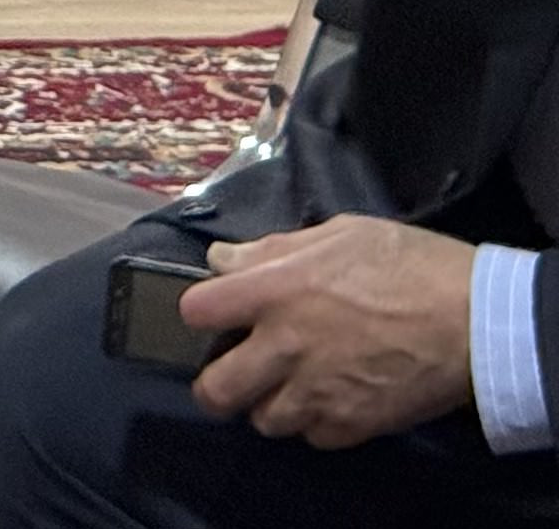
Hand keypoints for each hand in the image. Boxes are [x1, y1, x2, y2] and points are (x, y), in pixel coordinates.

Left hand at [184, 217, 477, 447]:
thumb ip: (274, 249)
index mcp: (274, 291)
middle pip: (215, 388)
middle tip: (237, 371)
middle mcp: (284, 347)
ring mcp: (317, 391)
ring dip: (271, 404)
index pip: (194, 310)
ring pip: (263, 419)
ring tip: (292, 386)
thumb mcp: (340, 234)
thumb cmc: (411, 265)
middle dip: (217, 383)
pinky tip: (332, 400)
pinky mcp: (352, 423)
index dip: (200, 311)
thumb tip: (225, 258)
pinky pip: (313, 437)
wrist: (478, 321)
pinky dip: (317, 424)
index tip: (215, 312)